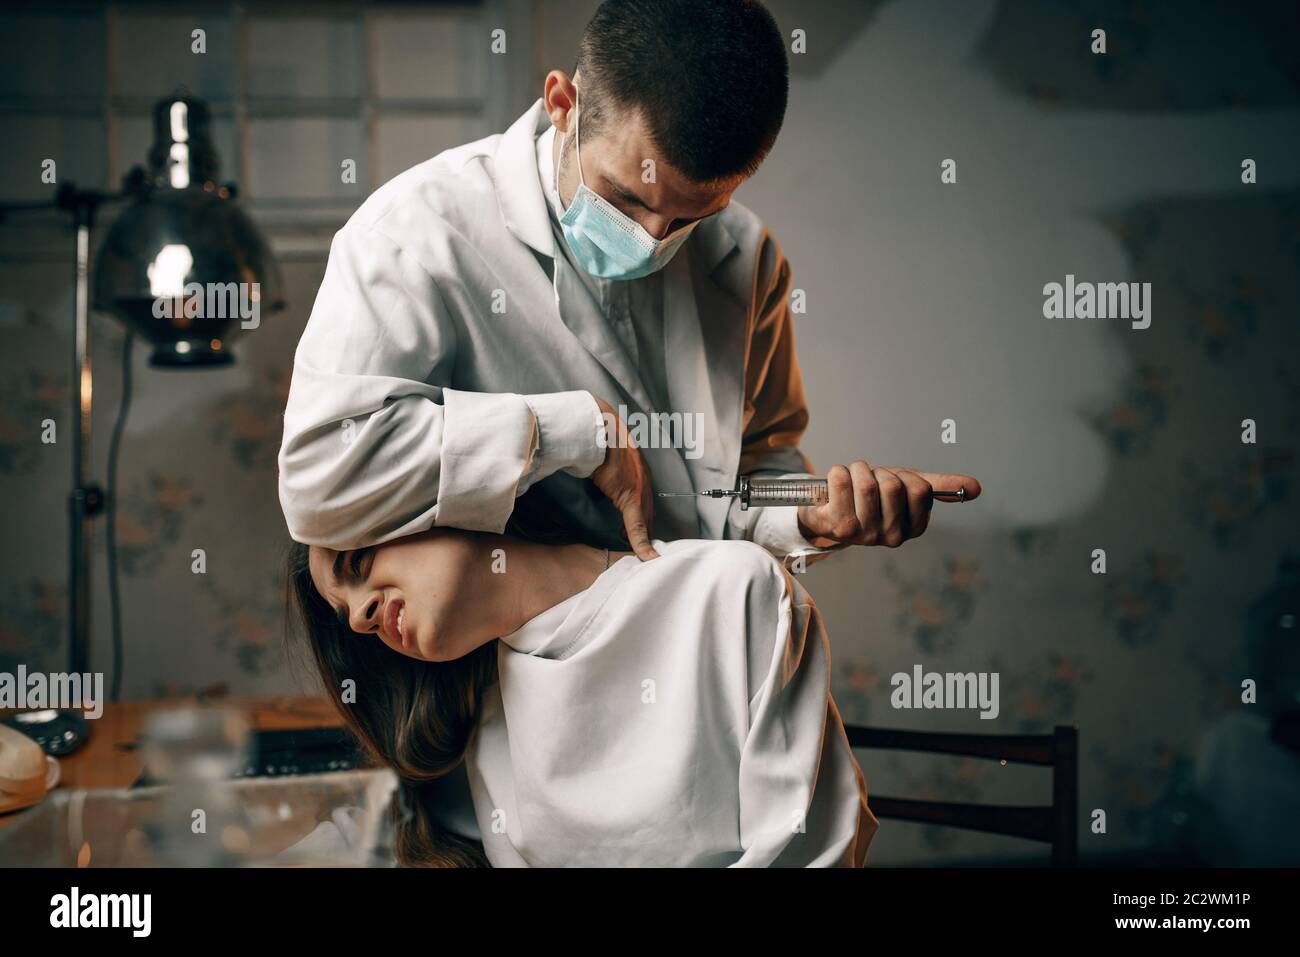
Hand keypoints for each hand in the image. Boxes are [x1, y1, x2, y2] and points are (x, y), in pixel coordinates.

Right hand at [589, 395, 658, 560]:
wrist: (601, 430)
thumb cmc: (601, 444)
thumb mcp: (609, 462)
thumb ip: (610, 474)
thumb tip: (601, 479)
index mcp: (641, 476)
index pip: (646, 505)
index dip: (646, 522)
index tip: (645, 536)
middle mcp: (645, 484)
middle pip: (650, 517)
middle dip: (647, 534)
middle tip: (646, 551)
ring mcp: (640, 491)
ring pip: (646, 523)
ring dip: (645, 540)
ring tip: (646, 555)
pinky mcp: (631, 498)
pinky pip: (638, 527)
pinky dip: (642, 543)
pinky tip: (647, 556)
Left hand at [796, 461, 980, 547]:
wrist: (829, 511)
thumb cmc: (870, 498)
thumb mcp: (907, 488)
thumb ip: (940, 486)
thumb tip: (976, 487)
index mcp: (914, 527)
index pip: (920, 488)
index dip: (902, 477)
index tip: (891, 483)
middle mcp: (893, 537)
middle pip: (893, 485)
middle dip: (878, 473)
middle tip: (868, 484)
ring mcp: (866, 535)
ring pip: (868, 482)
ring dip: (857, 470)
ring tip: (851, 482)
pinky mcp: (839, 527)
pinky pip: (842, 480)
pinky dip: (838, 472)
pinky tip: (836, 485)